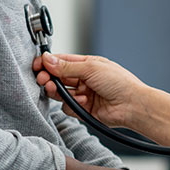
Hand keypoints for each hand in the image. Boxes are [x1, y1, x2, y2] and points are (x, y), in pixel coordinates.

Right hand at [33, 53, 147, 128]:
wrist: (132, 105)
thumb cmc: (120, 83)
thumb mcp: (90, 68)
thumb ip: (66, 66)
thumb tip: (48, 59)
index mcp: (87, 65)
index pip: (62, 61)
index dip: (48, 63)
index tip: (37, 65)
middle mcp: (84, 79)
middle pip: (59, 78)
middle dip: (49, 78)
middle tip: (43, 79)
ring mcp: (84, 95)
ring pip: (61, 93)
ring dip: (57, 91)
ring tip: (55, 89)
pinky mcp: (84, 110)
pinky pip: (68, 108)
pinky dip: (72, 105)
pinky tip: (83, 101)